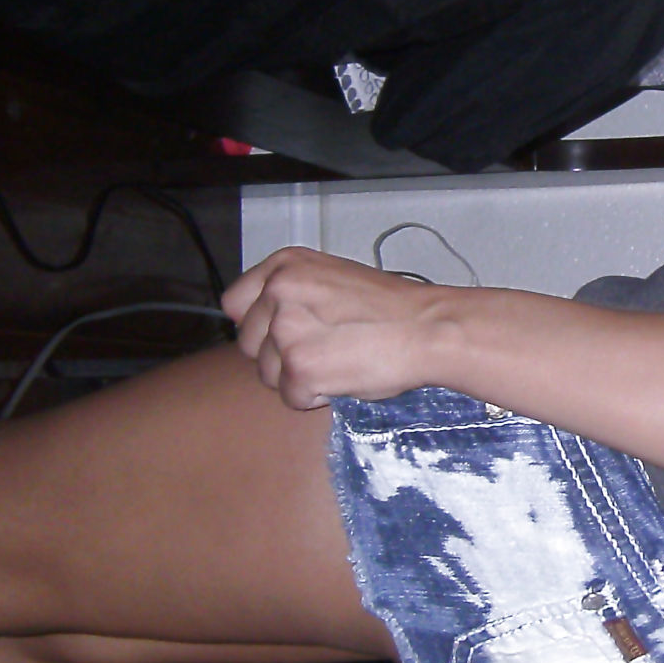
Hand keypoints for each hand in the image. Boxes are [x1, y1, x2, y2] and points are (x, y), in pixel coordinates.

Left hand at [220, 247, 452, 408]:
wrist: (428, 328)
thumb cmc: (390, 309)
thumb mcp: (330, 279)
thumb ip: (292, 295)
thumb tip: (264, 326)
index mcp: (285, 265)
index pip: (235, 303)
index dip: (259, 326)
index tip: (285, 334)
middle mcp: (278, 290)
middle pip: (248, 344)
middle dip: (279, 356)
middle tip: (323, 350)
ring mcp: (286, 328)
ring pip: (266, 374)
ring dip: (298, 378)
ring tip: (337, 362)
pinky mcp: (299, 366)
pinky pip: (290, 397)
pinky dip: (316, 397)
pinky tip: (344, 377)